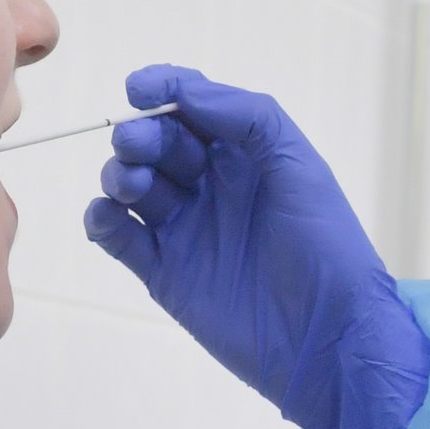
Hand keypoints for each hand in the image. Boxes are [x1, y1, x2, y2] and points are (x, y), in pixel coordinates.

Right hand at [83, 65, 429, 428]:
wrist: (327, 339)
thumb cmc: (325, 246)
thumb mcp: (300, 168)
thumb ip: (248, 118)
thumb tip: (186, 93)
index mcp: (247, 154)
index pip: (195, 106)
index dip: (165, 89)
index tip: (139, 89)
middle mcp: (212, 185)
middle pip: (158, 142)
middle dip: (140, 135)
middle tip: (135, 145)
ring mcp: (185, 228)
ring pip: (132, 184)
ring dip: (120, 174)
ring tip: (132, 185)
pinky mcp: (164, 273)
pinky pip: (119, 237)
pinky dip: (102, 220)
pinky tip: (107, 217)